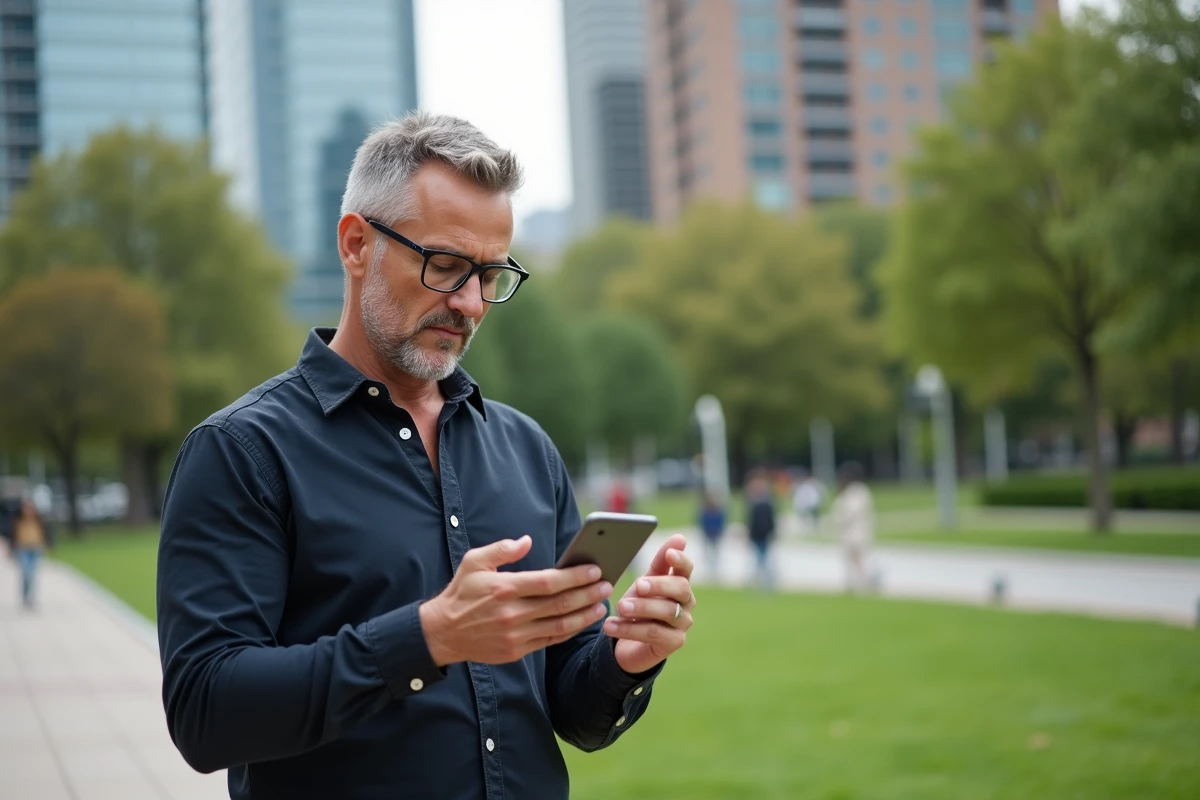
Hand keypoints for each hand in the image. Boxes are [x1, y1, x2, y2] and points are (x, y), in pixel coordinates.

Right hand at [419, 535, 612, 666]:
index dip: (575, 576)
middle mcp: (512, 613)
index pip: (549, 582)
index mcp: (504, 588)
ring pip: (560, 625)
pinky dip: (570, 631)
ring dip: (585, 615)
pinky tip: (583, 621)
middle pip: (560, 603)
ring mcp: (515, 635)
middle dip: (588, 594)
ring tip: (602, 604)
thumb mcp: (474, 561)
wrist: (443, 632)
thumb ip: (502, 549)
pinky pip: (550, 640)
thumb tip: (527, 541)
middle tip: (607, 584)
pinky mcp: (516, 651)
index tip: (594, 570)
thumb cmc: (462, 592)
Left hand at [605, 534, 694, 674]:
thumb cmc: (639, 606)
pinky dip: (629, 629)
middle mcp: (687, 602)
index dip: (680, 559)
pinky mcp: (674, 642)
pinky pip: (653, 633)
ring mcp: (683, 623)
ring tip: (620, 607)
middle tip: (638, 585)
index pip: (687, 568)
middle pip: (681, 589)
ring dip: (642, 607)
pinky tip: (610, 625)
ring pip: (667, 611)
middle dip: (659, 585)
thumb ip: (659, 563)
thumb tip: (679, 537)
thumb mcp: (644, 583)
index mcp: (680, 583)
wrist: (628, 643)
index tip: (669, 552)